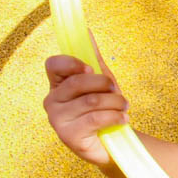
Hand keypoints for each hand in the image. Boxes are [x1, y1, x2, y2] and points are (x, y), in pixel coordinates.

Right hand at [42, 33, 128, 166]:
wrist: (112, 144)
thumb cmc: (104, 109)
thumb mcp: (101, 82)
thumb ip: (93, 59)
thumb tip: (87, 32)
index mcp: (57, 85)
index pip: (53, 64)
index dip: (71, 62)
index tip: (90, 68)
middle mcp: (52, 101)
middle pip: (77, 82)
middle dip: (104, 84)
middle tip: (118, 91)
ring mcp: (57, 120)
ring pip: (90, 101)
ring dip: (114, 102)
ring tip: (124, 107)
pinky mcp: (68, 136)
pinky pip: (95, 118)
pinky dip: (114, 116)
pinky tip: (123, 119)